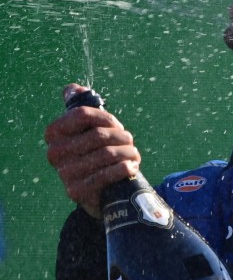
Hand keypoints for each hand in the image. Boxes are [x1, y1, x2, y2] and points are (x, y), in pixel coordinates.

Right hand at [45, 84, 141, 218]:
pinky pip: (107, 174)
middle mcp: (54, 153)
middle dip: (122, 137)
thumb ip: (79, 106)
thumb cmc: (94, 151)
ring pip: (107, 153)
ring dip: (128, 152)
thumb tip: (72, 88)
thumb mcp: (86, 128)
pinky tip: (131, 167)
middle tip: (129, 142)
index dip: (106, 118)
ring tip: (133, 154)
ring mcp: (64, 173)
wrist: (97, 188)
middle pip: (99, 134)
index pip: (82, 114)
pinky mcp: (76, 191)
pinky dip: (124, 168)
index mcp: (54, 133)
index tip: (116, 124)